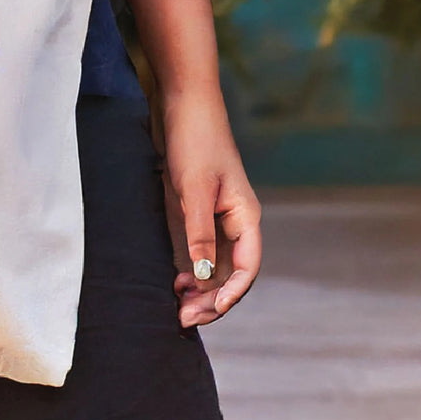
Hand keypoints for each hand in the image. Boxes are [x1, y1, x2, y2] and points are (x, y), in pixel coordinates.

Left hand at [153, 86, 261, 328]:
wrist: (183, 101)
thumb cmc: (194, 140)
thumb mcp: (193, 187)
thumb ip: (199, 231)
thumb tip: (202, 275)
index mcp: (245, 216)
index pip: (246, 268)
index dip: (230, 294)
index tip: (207, 311)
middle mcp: (235, 220)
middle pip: (230, 272)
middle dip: (211, 298)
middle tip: (182, 317)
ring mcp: (216, 215)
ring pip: (215, 264)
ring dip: (200, 288)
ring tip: (177, 305)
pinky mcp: (197, 208)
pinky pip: (200, 248)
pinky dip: (191, 268)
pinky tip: (174, 278)